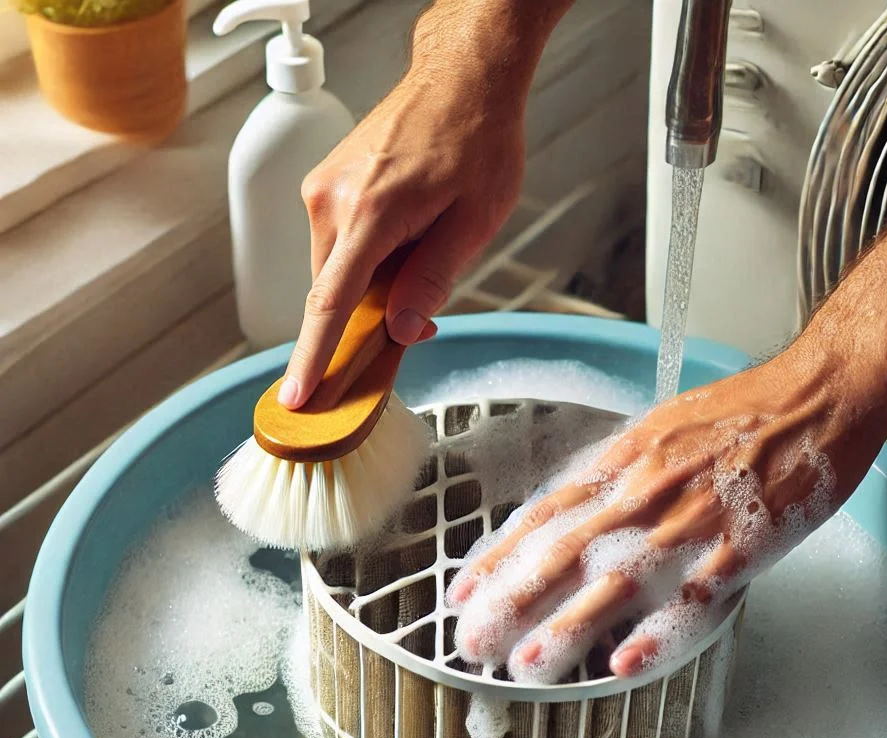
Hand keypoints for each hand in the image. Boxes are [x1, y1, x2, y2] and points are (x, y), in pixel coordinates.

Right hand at [278, 63, 526, 408]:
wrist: (461, 77)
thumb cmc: (476, 138)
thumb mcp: (473, 223)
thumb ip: (432, 281)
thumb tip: (400, 329)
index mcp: (368, 214)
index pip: (329, 305)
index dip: (312, 359)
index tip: (296, 397)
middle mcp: (331, 200)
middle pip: (334, 294)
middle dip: (369, 319)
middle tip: (418, 318)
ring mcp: (322, 188)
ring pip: (336, 271)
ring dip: (371, 285)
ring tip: (421, 255)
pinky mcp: (325, 184)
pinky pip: (337, 244)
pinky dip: (364, 260)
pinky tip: (403, 240)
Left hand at [447, 345, 886, 681]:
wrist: (813, 397)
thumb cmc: (735, 416)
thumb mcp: (654, 430)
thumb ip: (608, 472)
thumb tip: (559, 510)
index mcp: (622, 461)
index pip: (543, 514)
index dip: (498, 557)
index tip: (463, 593)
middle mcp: (645, 491)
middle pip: (565, 552)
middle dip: (513, 602)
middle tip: (474, 643)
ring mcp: (691, 521)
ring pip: (617, 580)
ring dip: (567, 626)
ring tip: (527, 665)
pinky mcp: (740, 547)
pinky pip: (693, 598)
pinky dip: (657, 632)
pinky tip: (624, 663)